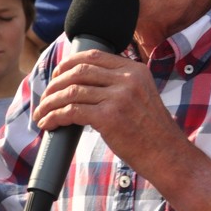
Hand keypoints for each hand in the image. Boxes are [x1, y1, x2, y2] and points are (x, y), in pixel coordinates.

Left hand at [33, 48, 181, 172]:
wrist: (168, 155)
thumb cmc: (153, 132)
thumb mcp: (143, 96)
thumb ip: (121, 85)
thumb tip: (86, 85)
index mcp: (135, 70)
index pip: (94, 55)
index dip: (69, 63)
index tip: (57, 74)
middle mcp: (127, 79)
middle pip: (78, 71)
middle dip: (55, 83)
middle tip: (46, 96)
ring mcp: (118, 97)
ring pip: (71, 92)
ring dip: (50, 103)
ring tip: (42, 113)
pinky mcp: (109, 117)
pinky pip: (71, 112)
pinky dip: (54, 117)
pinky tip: (48, 124)